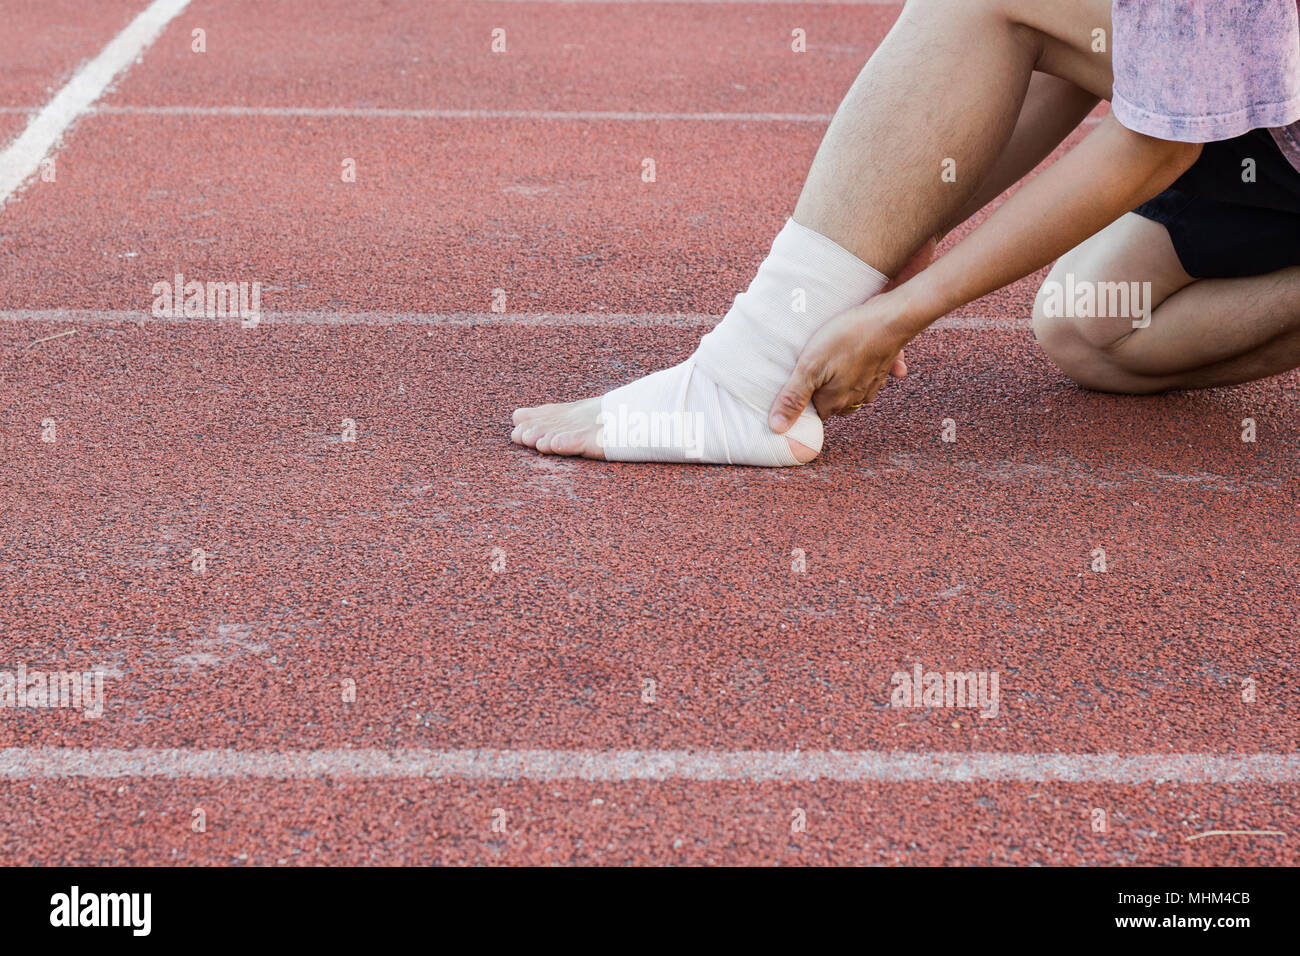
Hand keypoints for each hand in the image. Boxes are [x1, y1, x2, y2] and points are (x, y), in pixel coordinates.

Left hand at [768, 291, 913, 431]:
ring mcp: (873, 383)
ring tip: (832, 361)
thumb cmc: (848, 339)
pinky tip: (860, 355)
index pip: (814, 413)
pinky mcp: (883, 367)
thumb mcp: (810, 367)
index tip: (795, 386)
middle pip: (833, 402)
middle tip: (811, 371)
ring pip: (852, 388)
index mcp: (835, 401)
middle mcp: (856, 397)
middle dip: (822, 391)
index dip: (803, 401)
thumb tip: (778, 427)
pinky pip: (871, 372)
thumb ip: (793, 397)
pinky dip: (865, 367)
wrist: (891, 319)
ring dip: (843, 380)